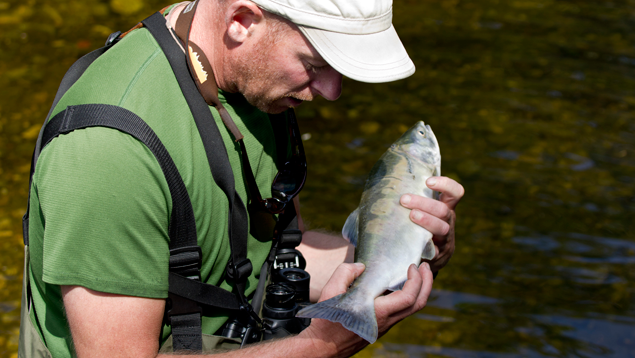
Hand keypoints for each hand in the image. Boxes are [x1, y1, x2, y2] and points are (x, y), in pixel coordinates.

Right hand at [300, 262, 432, 356]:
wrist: (323, 345)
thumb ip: (346, 272)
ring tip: (416, 274)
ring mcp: (385, 325)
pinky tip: (399, 286)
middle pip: (418, 304)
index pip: (408, 298)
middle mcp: (386, 321)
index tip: (412, 266)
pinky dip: (408, 297)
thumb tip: (361, 266)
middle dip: (426, 283)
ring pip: (411, 309)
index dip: (416, 280)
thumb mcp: (330, 291)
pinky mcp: (381, 326)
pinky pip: (401, 311)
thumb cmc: (327, 320)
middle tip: (426, 267)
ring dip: (418, 290)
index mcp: (377, 313)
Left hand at [400, 176, 463, 272]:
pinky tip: (411, 243)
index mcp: (446, 207)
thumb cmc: (419, 225)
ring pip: (442, 228)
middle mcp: (449, 221)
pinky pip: (434, 250)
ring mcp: (445, 239)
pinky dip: (424, 246)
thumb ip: (411, 199)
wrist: (429, 256)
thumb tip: (382, 186)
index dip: (445, 184)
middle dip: (423, 203)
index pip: (454, 192)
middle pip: (443, 210)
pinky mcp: (438, 254)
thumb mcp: (421, 210)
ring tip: (411, 216)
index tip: (428, 182)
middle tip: (404, 200)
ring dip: (426, 220)